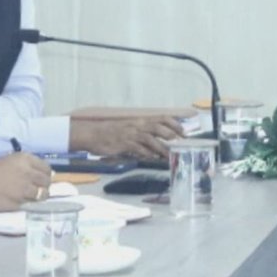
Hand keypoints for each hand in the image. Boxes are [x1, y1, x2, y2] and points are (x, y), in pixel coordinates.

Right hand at [0, 152, 53, 211]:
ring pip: (42, 195)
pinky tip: (16, 201)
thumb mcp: (6, 163)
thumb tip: (45, 176)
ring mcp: (23, 189)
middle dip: (43, 186)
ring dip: (37, 197)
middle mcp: (26, 172)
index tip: (39, 179)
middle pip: (47, 182)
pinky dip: (27, 204)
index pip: (46, 168)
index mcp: (23, 159)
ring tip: (24, 196)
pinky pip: (30, 204)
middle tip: (33, 189)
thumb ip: (25, 168)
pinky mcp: (17, 203)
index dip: (44, 175)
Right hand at [70, 114, 185, 162]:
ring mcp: (131, 134)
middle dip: (172, 135)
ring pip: (151, 139)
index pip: (162, 118)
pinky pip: (139, 149)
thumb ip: (144, 135)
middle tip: (181, 144)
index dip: (175, 124)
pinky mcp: (124, 144)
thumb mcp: (129, 129)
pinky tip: (152, 158)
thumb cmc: (111, 133)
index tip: (184, 132)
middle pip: (159, 127)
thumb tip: (158, 146)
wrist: (92, 134)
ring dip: (162, 148)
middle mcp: (137, 125)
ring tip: (170, 155)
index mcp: (140, 120)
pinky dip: (147, 153)